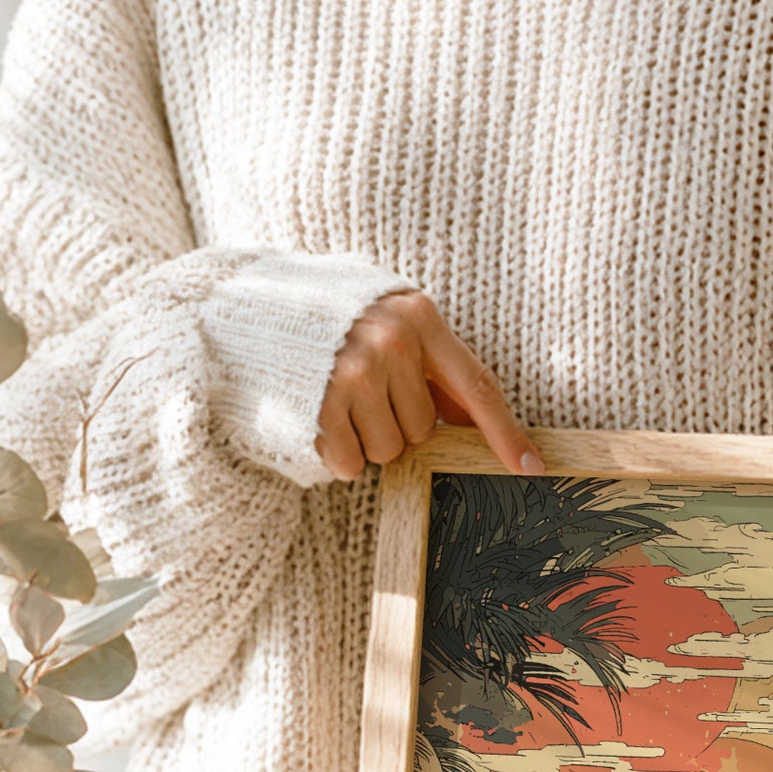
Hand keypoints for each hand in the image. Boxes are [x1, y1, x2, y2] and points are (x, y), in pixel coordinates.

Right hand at [316, 289, 542, 481]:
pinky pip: (351, 463)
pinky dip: (337, 453)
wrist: (240, 304)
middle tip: (360, 392)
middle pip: (424, 429)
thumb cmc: (324, 316)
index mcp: (419, 317)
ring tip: (334, 401)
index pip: (478, 386)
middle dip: (396, 424)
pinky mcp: (320, 405)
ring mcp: (355, 374)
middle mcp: (392, 343)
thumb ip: (429, 362)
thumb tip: (471, 417)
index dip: (506, 433)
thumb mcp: (385, 319)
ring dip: (365, 440)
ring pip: (389, 451)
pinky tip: (317, 417)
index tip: (532, 467)